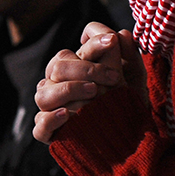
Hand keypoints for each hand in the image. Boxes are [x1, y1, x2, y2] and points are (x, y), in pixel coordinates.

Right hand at [33, 23, 146, 143]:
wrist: (132, 141)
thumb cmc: (130, 106)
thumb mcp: (135, 81)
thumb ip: (129, 57)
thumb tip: (120, 33)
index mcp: (75, 71)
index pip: (72, 51)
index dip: (92, 44)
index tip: (111, 42)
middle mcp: (60, 87)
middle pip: (57, 67)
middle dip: (84, 68)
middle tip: (111, 77)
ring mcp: (53, 110)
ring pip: (43, 94)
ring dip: (68, 89)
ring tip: (94, 92)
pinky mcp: (52, 134)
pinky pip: (39, 126)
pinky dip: (50, 119)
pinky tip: (67, 114)